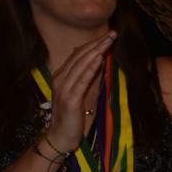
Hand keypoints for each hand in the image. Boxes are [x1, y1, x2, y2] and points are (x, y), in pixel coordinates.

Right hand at [44, 32, 117, 153]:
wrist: (59, 138)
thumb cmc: (71, 119)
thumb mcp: (79, 96)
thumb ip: (85, 81)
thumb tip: (96, 64)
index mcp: (62, 77)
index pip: (78, 56)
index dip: (92, 45)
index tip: (107, 36)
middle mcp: (60, 79)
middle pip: (80, 57)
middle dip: (97, 44)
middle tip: (112, 34)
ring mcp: (64, 89)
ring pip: (81, 65)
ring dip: (96, 51)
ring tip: (108, 41)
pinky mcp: (70, 100)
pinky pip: (81, 80)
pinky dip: (90, 68)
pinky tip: (99, 59)